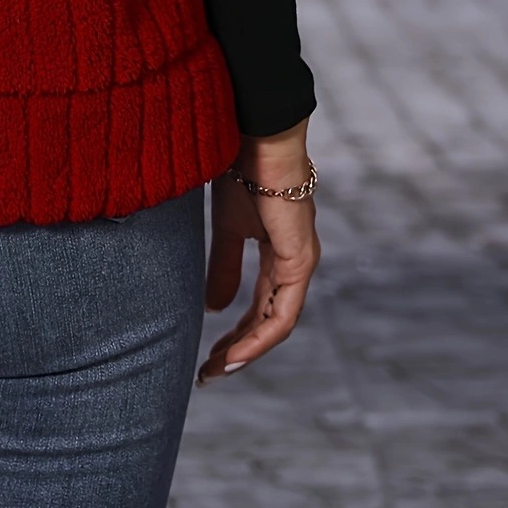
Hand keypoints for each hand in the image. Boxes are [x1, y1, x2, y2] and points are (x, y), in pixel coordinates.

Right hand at [197, 119, 319, 384]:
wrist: (254, 134)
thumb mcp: (225, 227)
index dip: (235, 332)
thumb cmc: (240, 168)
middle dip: (237, 349)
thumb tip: (212, 306)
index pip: (259, 305)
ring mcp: (300, 262)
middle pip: (268, 321)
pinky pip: (283, 313)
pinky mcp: (300, 260)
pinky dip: (260, 337)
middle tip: (208, 372)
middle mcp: (294, 262)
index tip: (207, 354)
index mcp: (277, 252)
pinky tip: (235, 352)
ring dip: (247, 350)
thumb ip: (222, 266)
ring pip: (277, 324)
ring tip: (216, 370)